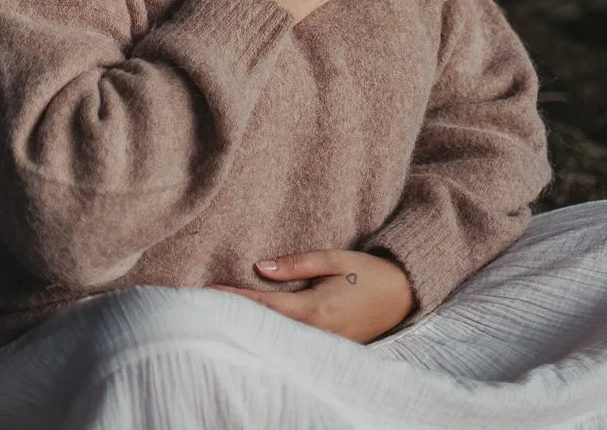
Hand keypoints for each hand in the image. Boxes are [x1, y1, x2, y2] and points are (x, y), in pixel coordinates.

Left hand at [210, 248, 413, 342]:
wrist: (402, 294)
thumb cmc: (368, 272)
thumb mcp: (334, 259)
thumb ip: (297, 264)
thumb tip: (261, 268)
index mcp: (315, 310)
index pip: (265, 307)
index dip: (236, 299)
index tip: (209, 293)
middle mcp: (316, 334)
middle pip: (266, 328)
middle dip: (236, 316)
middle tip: (203, 306)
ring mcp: (323, 346)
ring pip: (278, 338)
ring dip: (251, 327)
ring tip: (221, 315)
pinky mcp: (328, 348)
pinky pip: (293, 343)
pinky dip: (271, 334)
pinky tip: (255, 327)